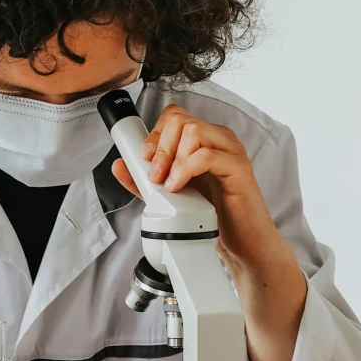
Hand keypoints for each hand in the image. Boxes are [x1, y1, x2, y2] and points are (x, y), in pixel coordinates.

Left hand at [112, 104, 290, 272]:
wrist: (241, 244)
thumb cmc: (213, 218)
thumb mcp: (169, 197)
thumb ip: (144, 181)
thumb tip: (119, 165)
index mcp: (205, 140)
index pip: (175, 116)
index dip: (155, 134)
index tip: (145, 158)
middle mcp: (219, 140)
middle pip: (181, 120)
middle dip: (160, 147)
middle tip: (155, 176)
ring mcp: (231, 151)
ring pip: (194, 130)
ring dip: (172, 158)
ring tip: (169, 184)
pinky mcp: (239, 168)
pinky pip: (207, 155)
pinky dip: (186, 170)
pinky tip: (180, 187)